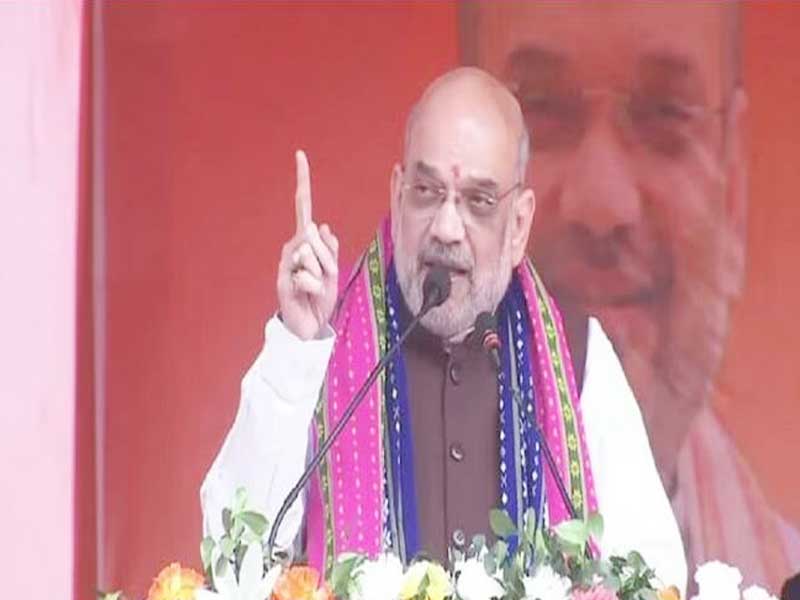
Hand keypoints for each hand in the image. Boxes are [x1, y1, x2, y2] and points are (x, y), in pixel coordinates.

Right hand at [277, 150, 338, 339]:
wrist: (308, 327)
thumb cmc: (320, 298)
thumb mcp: (334, 271)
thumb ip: (329, 249)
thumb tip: (322, 226)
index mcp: (306, 241)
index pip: (304, 207)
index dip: (303, 182)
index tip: (300, 155)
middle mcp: (293, 247)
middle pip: (315, 236)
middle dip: (329, 259)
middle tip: (327, 279)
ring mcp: (286, 263)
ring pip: (312, 256)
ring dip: (323, 276)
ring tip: (315, 289)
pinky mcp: (282, 280)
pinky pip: (307, 276)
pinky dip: (315, 288)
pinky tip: (307, 295)